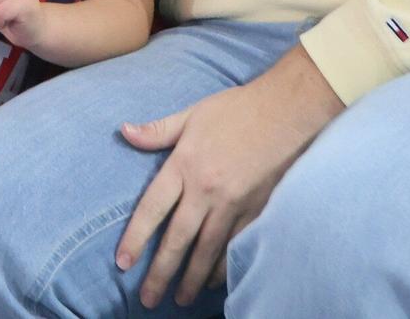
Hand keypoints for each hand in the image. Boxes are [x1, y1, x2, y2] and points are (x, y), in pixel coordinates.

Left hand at [114, 46, 344, 307]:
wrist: (286, 111)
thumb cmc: (236, 109)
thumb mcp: (191, 114)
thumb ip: (157, 130)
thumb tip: (124, 131)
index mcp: (184, 165)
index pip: (152, 209)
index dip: (136, 238)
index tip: (123, 263)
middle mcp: (206, 190)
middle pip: (178, 239)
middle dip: (161, 272)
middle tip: (147, 298)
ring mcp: (233, 203)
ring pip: (207, 249)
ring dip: (192, 278)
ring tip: (180, 299)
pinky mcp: (256, 210)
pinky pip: (236, 245)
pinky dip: (224, 266)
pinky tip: (213, 280)